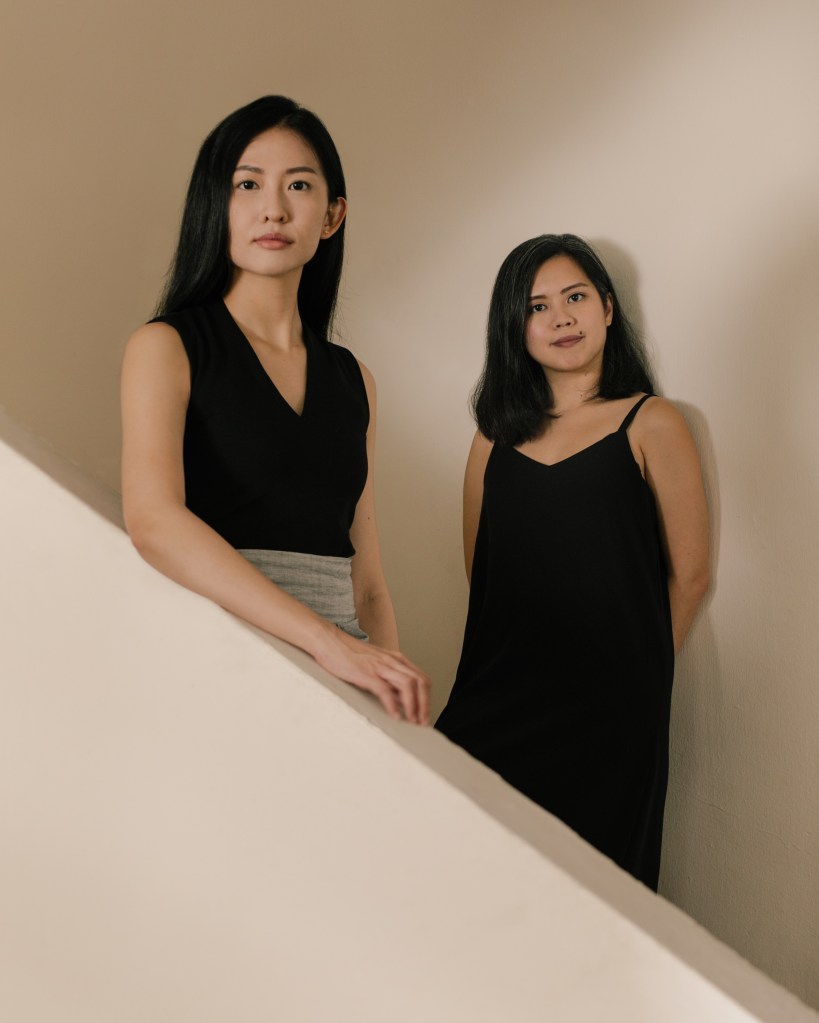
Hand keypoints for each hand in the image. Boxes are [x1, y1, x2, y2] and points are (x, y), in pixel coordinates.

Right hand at [312, 626, 431, 724]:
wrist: (328, 641)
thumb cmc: (348, 654)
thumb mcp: (375, 665)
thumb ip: (388, 679)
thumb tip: (400, 699)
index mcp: (396, 659)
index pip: (421, 678)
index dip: (427, 698)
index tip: (424, 714)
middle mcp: (392, 661)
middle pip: (420, 683)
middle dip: (425, 705)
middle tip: (422, 722)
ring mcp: (380, 666)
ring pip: (408, 685)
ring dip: (413, 707)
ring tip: (412, 722)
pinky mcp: (366, 673)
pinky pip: (385, 690)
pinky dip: (393, 705)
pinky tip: (394, 716)